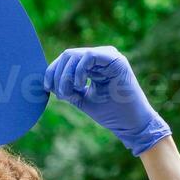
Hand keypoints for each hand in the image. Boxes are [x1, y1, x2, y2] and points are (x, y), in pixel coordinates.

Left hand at [44, 46, 170, 155]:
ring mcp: (109, 56)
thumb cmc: (111, 114)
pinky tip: (80, 85)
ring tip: (68, 93)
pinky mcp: (115, 60)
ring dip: (66, 75)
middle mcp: (100, 57)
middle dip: (57, 74)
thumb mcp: (82, 99)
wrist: (132, 124)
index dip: (52, 72)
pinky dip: (79, 71)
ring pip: (75, 55)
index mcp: (93, 64)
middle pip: (68, 55)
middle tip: (59, 94)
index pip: (67, 60)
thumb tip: (47, 82)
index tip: (47, 88)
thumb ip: (68, 89)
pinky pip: (89, 56)